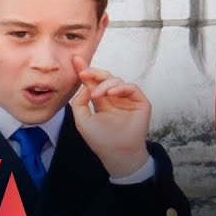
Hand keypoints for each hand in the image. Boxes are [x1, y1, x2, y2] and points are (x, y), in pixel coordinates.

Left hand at [69, 55, 151, 178]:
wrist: (117, 154)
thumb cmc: (101, 140)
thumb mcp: (82, 120)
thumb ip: (79, 103)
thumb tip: (85, 86)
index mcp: (102, 101)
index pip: (93, 83)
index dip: (85, 71)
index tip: (75, 61)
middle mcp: (115, 98)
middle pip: (105, 78)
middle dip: (94, 72)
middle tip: (84, 72)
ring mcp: (128, 99)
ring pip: (117, 81)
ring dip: (105, 84)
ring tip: (97, 95)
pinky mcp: (140, 102)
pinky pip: (132, 88)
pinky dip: (121, 87)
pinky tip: (111, 94)